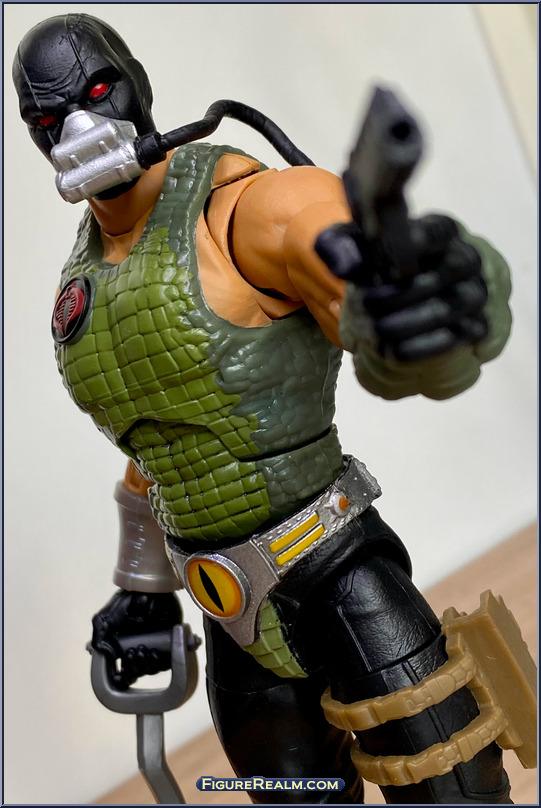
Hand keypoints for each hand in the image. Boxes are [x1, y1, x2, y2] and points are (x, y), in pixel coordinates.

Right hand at [91, 590, 181, 689]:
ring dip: (148, 665)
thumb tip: (107, 657)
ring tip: (144, 650)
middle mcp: (142, 648)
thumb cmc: (124, 604)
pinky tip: (155, 652)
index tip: (122, 671)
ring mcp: (158, 644)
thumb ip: (98, 639)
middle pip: (141, 672)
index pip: (127, 672)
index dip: (125, 674)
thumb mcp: (103, 620)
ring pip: (155, 668)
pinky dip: (163, 661)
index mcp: (126, 648)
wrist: (145, 588)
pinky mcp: (173, 639)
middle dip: (136, 667)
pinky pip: (173, 659)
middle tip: (133, 652)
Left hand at [316, 215, 487, 361]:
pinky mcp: (476, 326)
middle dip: (391, 297)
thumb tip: (344, 266)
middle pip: (434, 280)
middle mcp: (465, 259)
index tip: (376, 266)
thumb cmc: (377, 262)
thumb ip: (340, 245)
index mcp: (440, 230)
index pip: (433, 234)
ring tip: (370, 329)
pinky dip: (416, 348)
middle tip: (360, 305)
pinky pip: (452, 341)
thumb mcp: (353, 247)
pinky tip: (388, 350)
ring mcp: (474, 294)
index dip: (403, 251)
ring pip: (443, 312)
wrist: (398, 297)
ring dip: (400, 325)